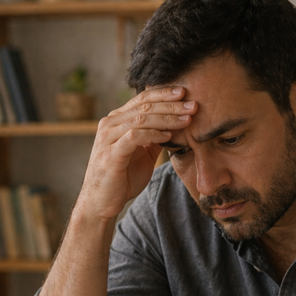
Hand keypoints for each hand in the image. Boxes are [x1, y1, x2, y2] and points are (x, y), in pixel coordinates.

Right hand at [77, 87, 195, 220]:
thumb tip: (175, 126)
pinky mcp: (111, 152)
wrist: (102, 202)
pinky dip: (153, 134)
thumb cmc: (122, 178)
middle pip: (144, 106)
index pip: (143, 100)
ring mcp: (108, 137)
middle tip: (193, 105)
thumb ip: (154, 138)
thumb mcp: (143, 154)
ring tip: (187, 119)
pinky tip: (169, 135)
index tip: (185, 93)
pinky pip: (135, 136)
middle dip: (171, 104)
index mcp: (117, 120)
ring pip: (141, 119)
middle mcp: (110, 124)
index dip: (164, 94)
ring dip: (167, 118)